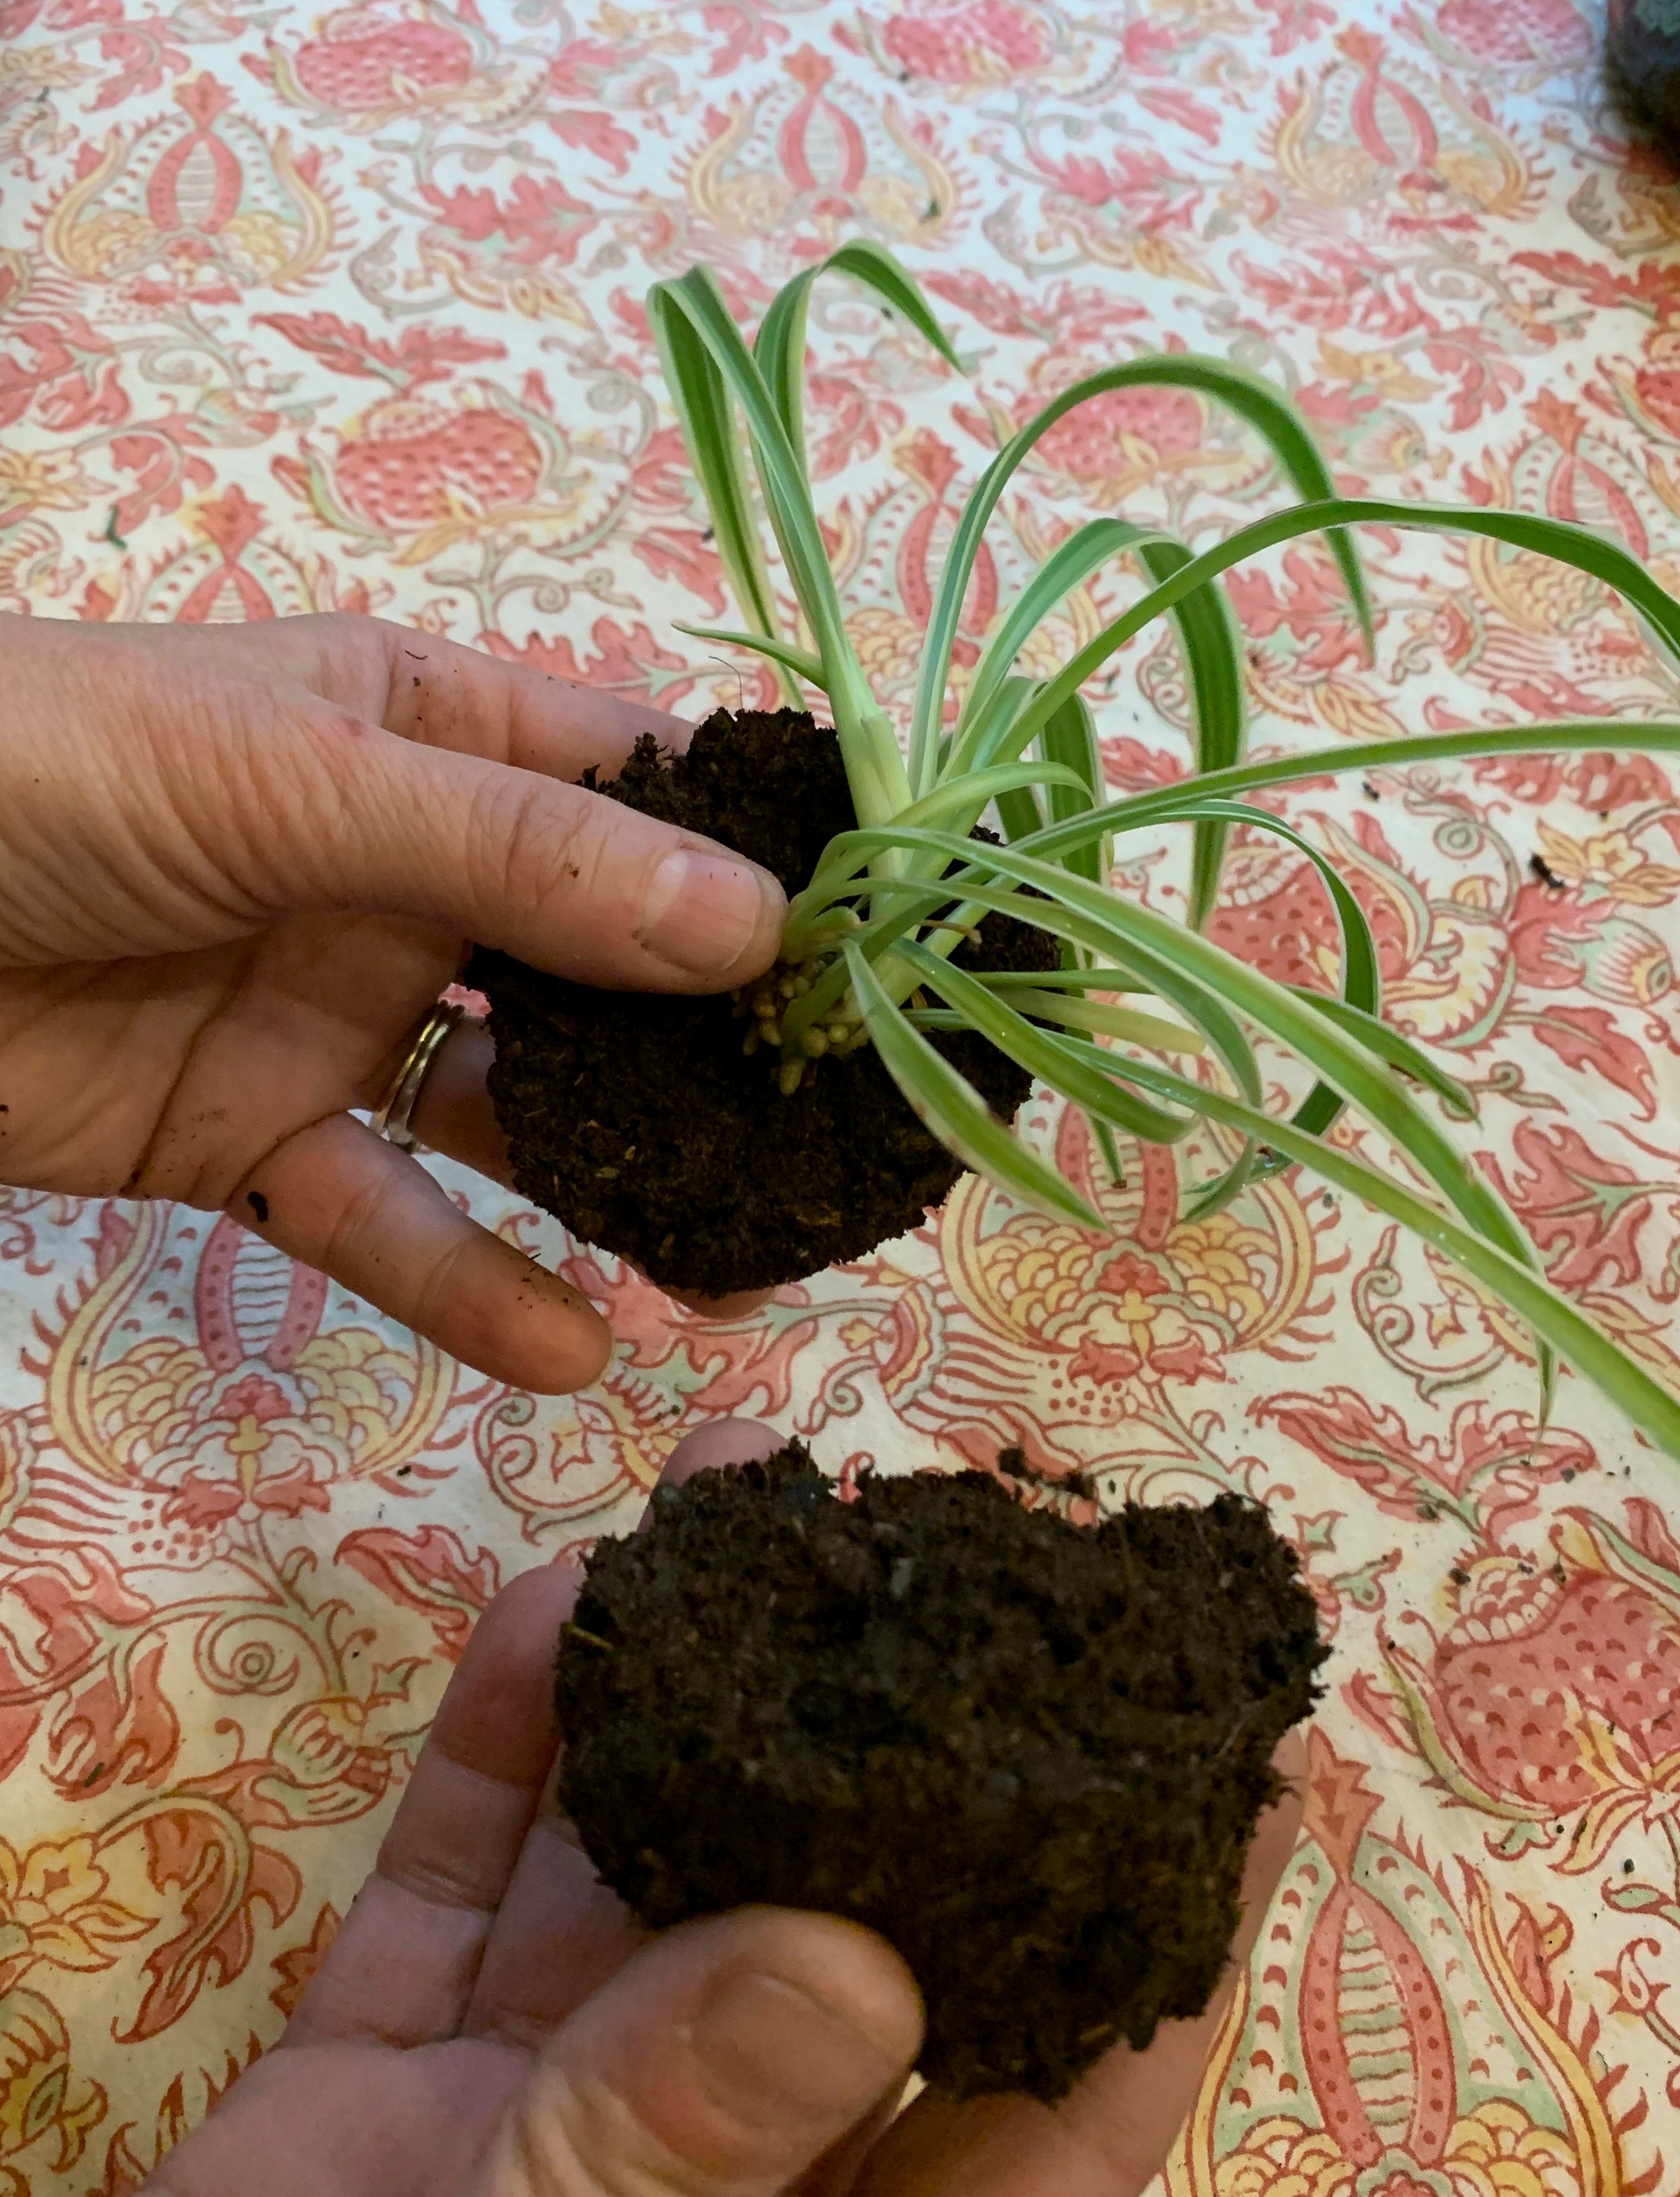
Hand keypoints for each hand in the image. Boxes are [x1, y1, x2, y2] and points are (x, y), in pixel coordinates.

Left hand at [0, 615, 785, 1389]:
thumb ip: (519, 863)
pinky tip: (566, 1346)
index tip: (892, 952)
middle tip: (842, 1147)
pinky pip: (384, 1216)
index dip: (765, 864)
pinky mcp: (253, 1142)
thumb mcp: (296, 783)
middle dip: (718, 1055)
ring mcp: (336, 1013)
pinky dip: (466, 1282)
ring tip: (745, 1272)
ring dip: (625, 1185)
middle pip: (603, 971)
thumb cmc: (49, 773)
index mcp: (430, 736)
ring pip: (517, 1111)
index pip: (639, 792)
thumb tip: (758, 930)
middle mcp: (408, 876)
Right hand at [141, 1422, 1306, 2196]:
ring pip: (657, 1864)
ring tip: (742, 1485)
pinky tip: (562, 1599)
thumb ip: (681, 2145)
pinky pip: (469, 1886)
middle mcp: (720, 2176)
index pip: (1055, 2109)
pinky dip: (509, 1748)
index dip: (1161, 1944)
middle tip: (963, 1538)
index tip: (1245, 1760)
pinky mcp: (398, 2074)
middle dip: (897, 1727)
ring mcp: (549, 2113)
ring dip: (693, 1678)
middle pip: (854, 1923)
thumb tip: (854, 1970)